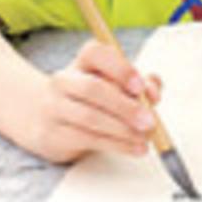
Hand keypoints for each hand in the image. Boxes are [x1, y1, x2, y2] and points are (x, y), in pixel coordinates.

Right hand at [29, 39, 161, 163]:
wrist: (48, 121)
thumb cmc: (95, 99)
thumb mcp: (117, 84)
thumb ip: (142, 84)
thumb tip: (152, 94)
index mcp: (83, 61)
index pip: (97, 53)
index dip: (120, 68)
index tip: (140, 87)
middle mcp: (64, 80)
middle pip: (93, 89)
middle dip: (125, 107)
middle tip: (149, 122)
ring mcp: (54, 107)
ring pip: (89, 117)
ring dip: (123, 130)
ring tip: (145, 138)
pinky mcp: (53, 133)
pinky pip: (86, 139)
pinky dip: (116, 145)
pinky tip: (134, 148)